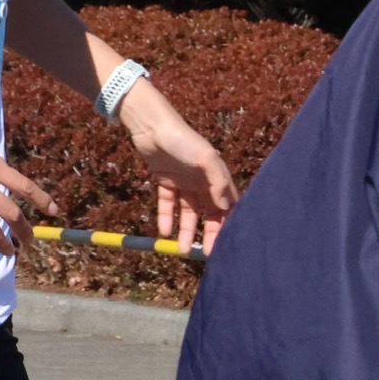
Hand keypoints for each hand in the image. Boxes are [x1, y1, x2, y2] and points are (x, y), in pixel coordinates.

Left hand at [116, 81, 237, 250]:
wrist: (151, 126)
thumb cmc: (183, 140)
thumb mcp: (206, 159)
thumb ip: (218, 183)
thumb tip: (226, 208)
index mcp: (216, 175)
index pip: (227, 205)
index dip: (227, 223)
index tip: (226, 244)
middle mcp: (202, 180)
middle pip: (208, 212)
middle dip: (208, 233)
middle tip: (206, 254)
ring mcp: (183, 181)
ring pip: (187, 212)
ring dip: (186, 230)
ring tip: (182, 250)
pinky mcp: (164, 181)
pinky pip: (167, 204)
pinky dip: (166, 217)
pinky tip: (164, 233)